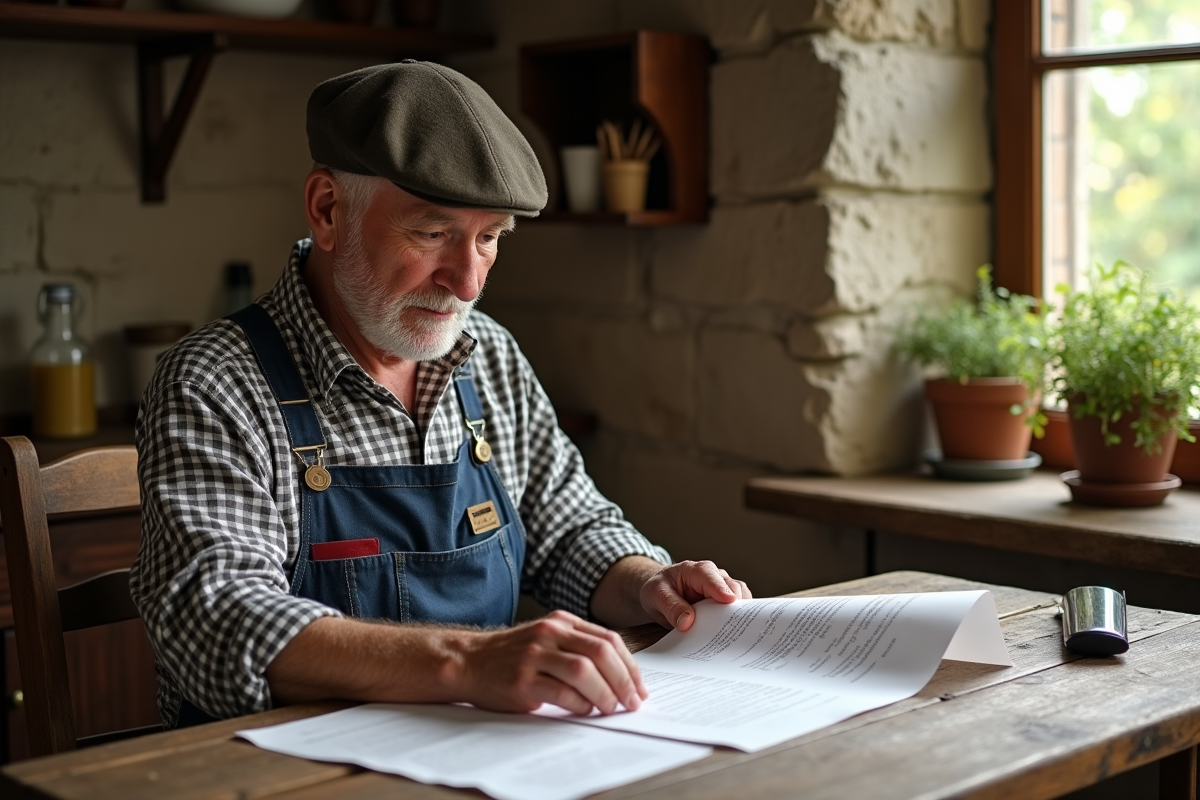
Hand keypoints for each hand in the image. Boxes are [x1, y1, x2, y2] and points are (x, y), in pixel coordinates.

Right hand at [458, 610, 646, 715]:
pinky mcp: (521, 680)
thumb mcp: (548, 640)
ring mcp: (534, 655)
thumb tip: (621, 678)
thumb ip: (578, 649)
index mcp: (562, 622)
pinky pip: (560, 691)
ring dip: (605, 694)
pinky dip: (579, 704)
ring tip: (612, 709)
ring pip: (583, 670)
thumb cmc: (513, 656)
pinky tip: (585, 710)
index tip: (640, 688)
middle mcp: (549, 633)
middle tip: (633, 702)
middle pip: (600, 653)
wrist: (469, 662)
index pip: (608, 639)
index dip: (630, 666)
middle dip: (624, 681)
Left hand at [639, 560, 751, 630]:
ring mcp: (722, 590)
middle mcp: (714, 577)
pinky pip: (737, 611)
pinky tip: (734, 635)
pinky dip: (738, 621)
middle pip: (733, 589)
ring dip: (740, 616)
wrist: (659, 593)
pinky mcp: (724, 604)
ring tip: (737, 633)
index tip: (729, 602)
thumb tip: (687, 622)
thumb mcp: (656, 595)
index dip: (721, 589)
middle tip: (735, 626)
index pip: (712, 578)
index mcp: (696, 571)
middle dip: (735, 606)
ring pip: (740, 600)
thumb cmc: (658, 589)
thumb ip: (671, 606)